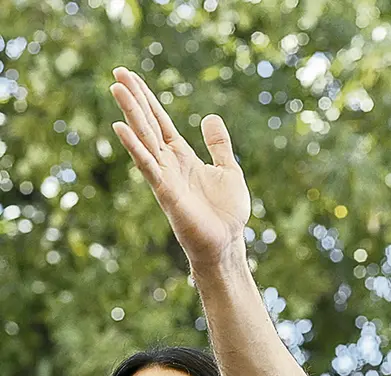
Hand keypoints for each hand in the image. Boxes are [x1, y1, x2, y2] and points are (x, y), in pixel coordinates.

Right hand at [109, 67, 249, 269]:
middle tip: (117, 72)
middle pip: (148, 124)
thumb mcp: (228, 170)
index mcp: (182, 156)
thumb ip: (218, 145)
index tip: (130, 76)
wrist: (226, 242)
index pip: (160, 121)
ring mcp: (164, 176)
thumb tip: (210, 117)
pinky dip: (135, 147)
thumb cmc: (226, 212)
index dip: (147, 98)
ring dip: (131, 113)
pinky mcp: (165, 192)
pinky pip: (147, 165)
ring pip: (144, 138)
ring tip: (117, 88)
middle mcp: (169, 163)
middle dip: (134, 98)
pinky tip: (121, 128)